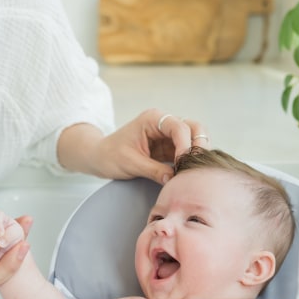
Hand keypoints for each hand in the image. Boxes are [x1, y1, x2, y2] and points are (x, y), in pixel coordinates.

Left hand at [58, 108, 209, 184]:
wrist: (99, 158)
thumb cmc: (110, 156)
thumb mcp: (131, 164)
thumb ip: (154, 170)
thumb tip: (174, 179)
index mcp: (153, 119)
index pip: (179, 127)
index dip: (185, 145)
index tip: (183, 163)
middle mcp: (163, 123)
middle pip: (194, 127)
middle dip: (198, 145)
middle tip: (197, 166)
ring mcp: (168, 135)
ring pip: (193, 139)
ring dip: (196, 154)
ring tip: (193, 172)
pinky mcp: (168, 148)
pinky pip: (186, 152)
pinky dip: (189, 162)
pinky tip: (188, 174)